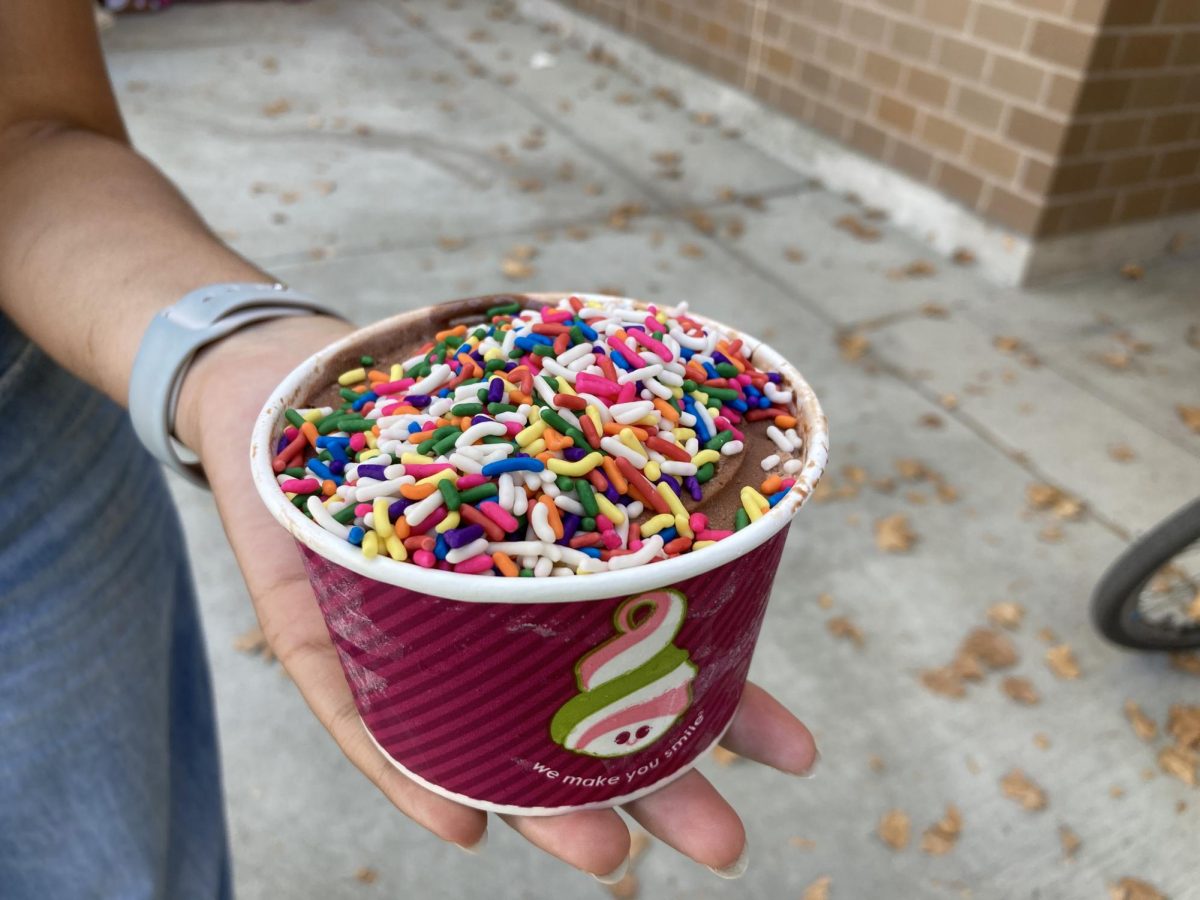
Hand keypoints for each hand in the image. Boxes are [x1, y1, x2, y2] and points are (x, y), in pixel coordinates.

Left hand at [175, 314, 819, 880]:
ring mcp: (403, 645)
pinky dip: (408, 771)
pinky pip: (361, 713)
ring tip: (606, 857)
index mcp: (550, 592)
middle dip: (650, 791)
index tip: (798, 754)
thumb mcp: (528, 410)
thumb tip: (735, 483)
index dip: (725, 708)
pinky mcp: (318, 635)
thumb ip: (599, 446)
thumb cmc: (425, 401)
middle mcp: (486, 636)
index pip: (649, 661)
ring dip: (542, 806)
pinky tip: (461, 824)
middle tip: (724, 845)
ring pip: (480, 742)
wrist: (292, 378)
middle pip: (574, 728)